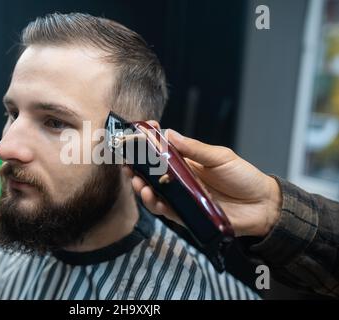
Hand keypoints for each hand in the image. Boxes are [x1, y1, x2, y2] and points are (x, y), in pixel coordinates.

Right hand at [128, 128, 281, 236]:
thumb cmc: (243, 177)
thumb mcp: (220, 157)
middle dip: (137, 168)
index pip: (162, 152)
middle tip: (127, 163)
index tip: (137, 135)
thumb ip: (195, 148)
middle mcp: (181, 180)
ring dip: (142, 187)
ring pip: (155, 192)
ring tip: (137, 181)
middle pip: (152, 174)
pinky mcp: (185, 215)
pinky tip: (150, 196)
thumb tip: (169, 133)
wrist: (262, 206)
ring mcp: (182, 197)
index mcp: (188, 162)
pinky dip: (155, 204)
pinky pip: (165, 210)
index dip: (148, 145)